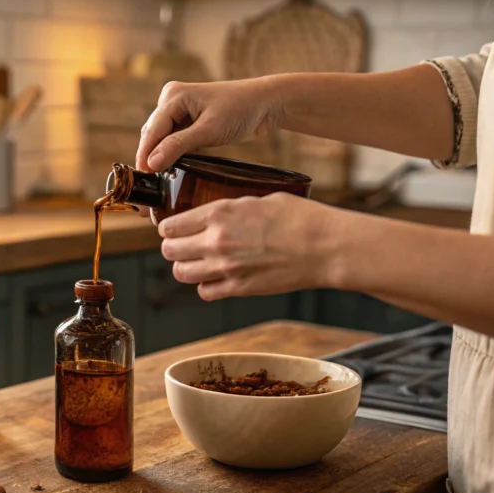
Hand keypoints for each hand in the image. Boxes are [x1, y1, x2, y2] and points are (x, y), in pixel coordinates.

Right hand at [137, 78, 283, 171]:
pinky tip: (168, 170)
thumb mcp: (209, 130)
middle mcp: (172, 99)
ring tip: (154, 182)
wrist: (266, 104)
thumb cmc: (241, 109)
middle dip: (149, 158)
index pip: (152, 130)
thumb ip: (178, 146)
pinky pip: (172, 139)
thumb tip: (151, 163)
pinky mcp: (188, 119)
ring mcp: (179, 109)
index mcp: (173, 96)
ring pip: (161, 138)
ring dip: (159, 157)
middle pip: (153, 134)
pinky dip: (171, 153)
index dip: (145, 154)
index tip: (141, 178)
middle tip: (146, 187)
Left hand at [158, 193, 341, 300]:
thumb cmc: (300, 218)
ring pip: (181, 273)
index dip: (168, 228)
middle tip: (181, 246)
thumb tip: (218, 214)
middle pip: (169, 251)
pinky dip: (206, 286)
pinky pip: (205, 292)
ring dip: (185, 267)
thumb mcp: (259, 199)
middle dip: (172, 248)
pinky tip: (215, 278)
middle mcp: (216, 241)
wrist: (325, 247)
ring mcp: (225, 267)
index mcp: (219, 213)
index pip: (171, 225)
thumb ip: (230, 208)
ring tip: (196, 262)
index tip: (172, 229)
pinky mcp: (238, 288)